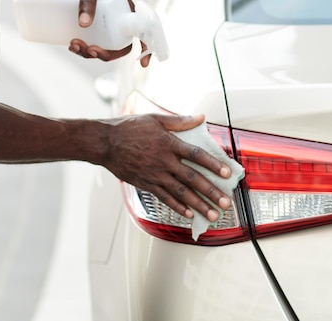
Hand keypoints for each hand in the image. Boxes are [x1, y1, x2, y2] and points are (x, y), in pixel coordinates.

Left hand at [63, 0, 151, 64]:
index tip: (142, 64)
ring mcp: (106, 24)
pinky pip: (92, 43)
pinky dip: (83, 49)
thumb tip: (85, 25)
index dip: (146, 50)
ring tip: (73, 45)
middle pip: (119, 47)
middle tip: (87, 50)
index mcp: (127, 10)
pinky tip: (72, 46)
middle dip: (104, 54)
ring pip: (103, 47)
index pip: (142, 33)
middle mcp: (119, 20)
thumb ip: (87, 1)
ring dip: (89, 54)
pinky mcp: (93, 26)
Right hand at [101, 114, 231, 221]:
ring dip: (199, 205)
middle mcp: (164, 161)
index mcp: (169, 144)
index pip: (196, 155)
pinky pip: (165, 198)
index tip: (227, 173)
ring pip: (181, 193)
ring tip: (212, 214)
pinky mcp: (146, 184)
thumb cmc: (129, 128)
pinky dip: (177, 207)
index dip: (213, 164)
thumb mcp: (155, 119)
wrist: (104, 143)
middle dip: (211, 192)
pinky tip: (189, 215)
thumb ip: (180, 121)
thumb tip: (201, 117)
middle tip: (226, 203)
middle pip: (192, 178)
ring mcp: (155, 175)